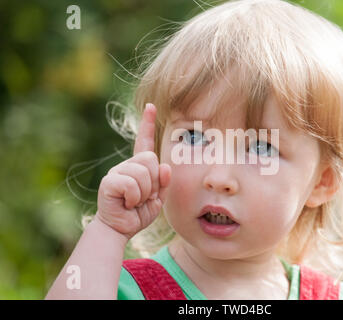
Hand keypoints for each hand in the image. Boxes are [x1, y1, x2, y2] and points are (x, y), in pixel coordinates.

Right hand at [96, 103, 170, 239]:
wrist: (120, 229)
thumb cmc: (138, 213)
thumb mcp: (157, 198)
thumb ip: (163, 182)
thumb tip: (164, 166)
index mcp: (138, 167)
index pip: (144, 142)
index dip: (148, 124)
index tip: (151, 106)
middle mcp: (126, 165)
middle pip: (151, 159)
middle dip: (153, 182)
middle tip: (143, 197)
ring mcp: (116, 172)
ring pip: (143, 173)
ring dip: (145, 193)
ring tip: (135, 202)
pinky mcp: (109, 182)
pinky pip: (132, 185)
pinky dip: (135, 198)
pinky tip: (127, 204)